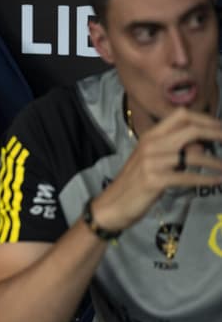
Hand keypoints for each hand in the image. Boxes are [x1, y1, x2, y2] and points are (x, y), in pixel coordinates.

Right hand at [94, 108, 221, 230]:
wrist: (111, 205)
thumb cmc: (133, 183)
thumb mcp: (152, 160)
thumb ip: (174, 149)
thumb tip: (201, 145)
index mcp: (149, 136)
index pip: (181, 116)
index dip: (205, 119)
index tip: (221, 127)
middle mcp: (150, 144)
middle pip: (191, 128)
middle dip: (216, 133)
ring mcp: (151, 161)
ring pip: (193, 154)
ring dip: (215, 162)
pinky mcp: (155, 180)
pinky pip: (188, 177)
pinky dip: (206, 179)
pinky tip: (217, 181)